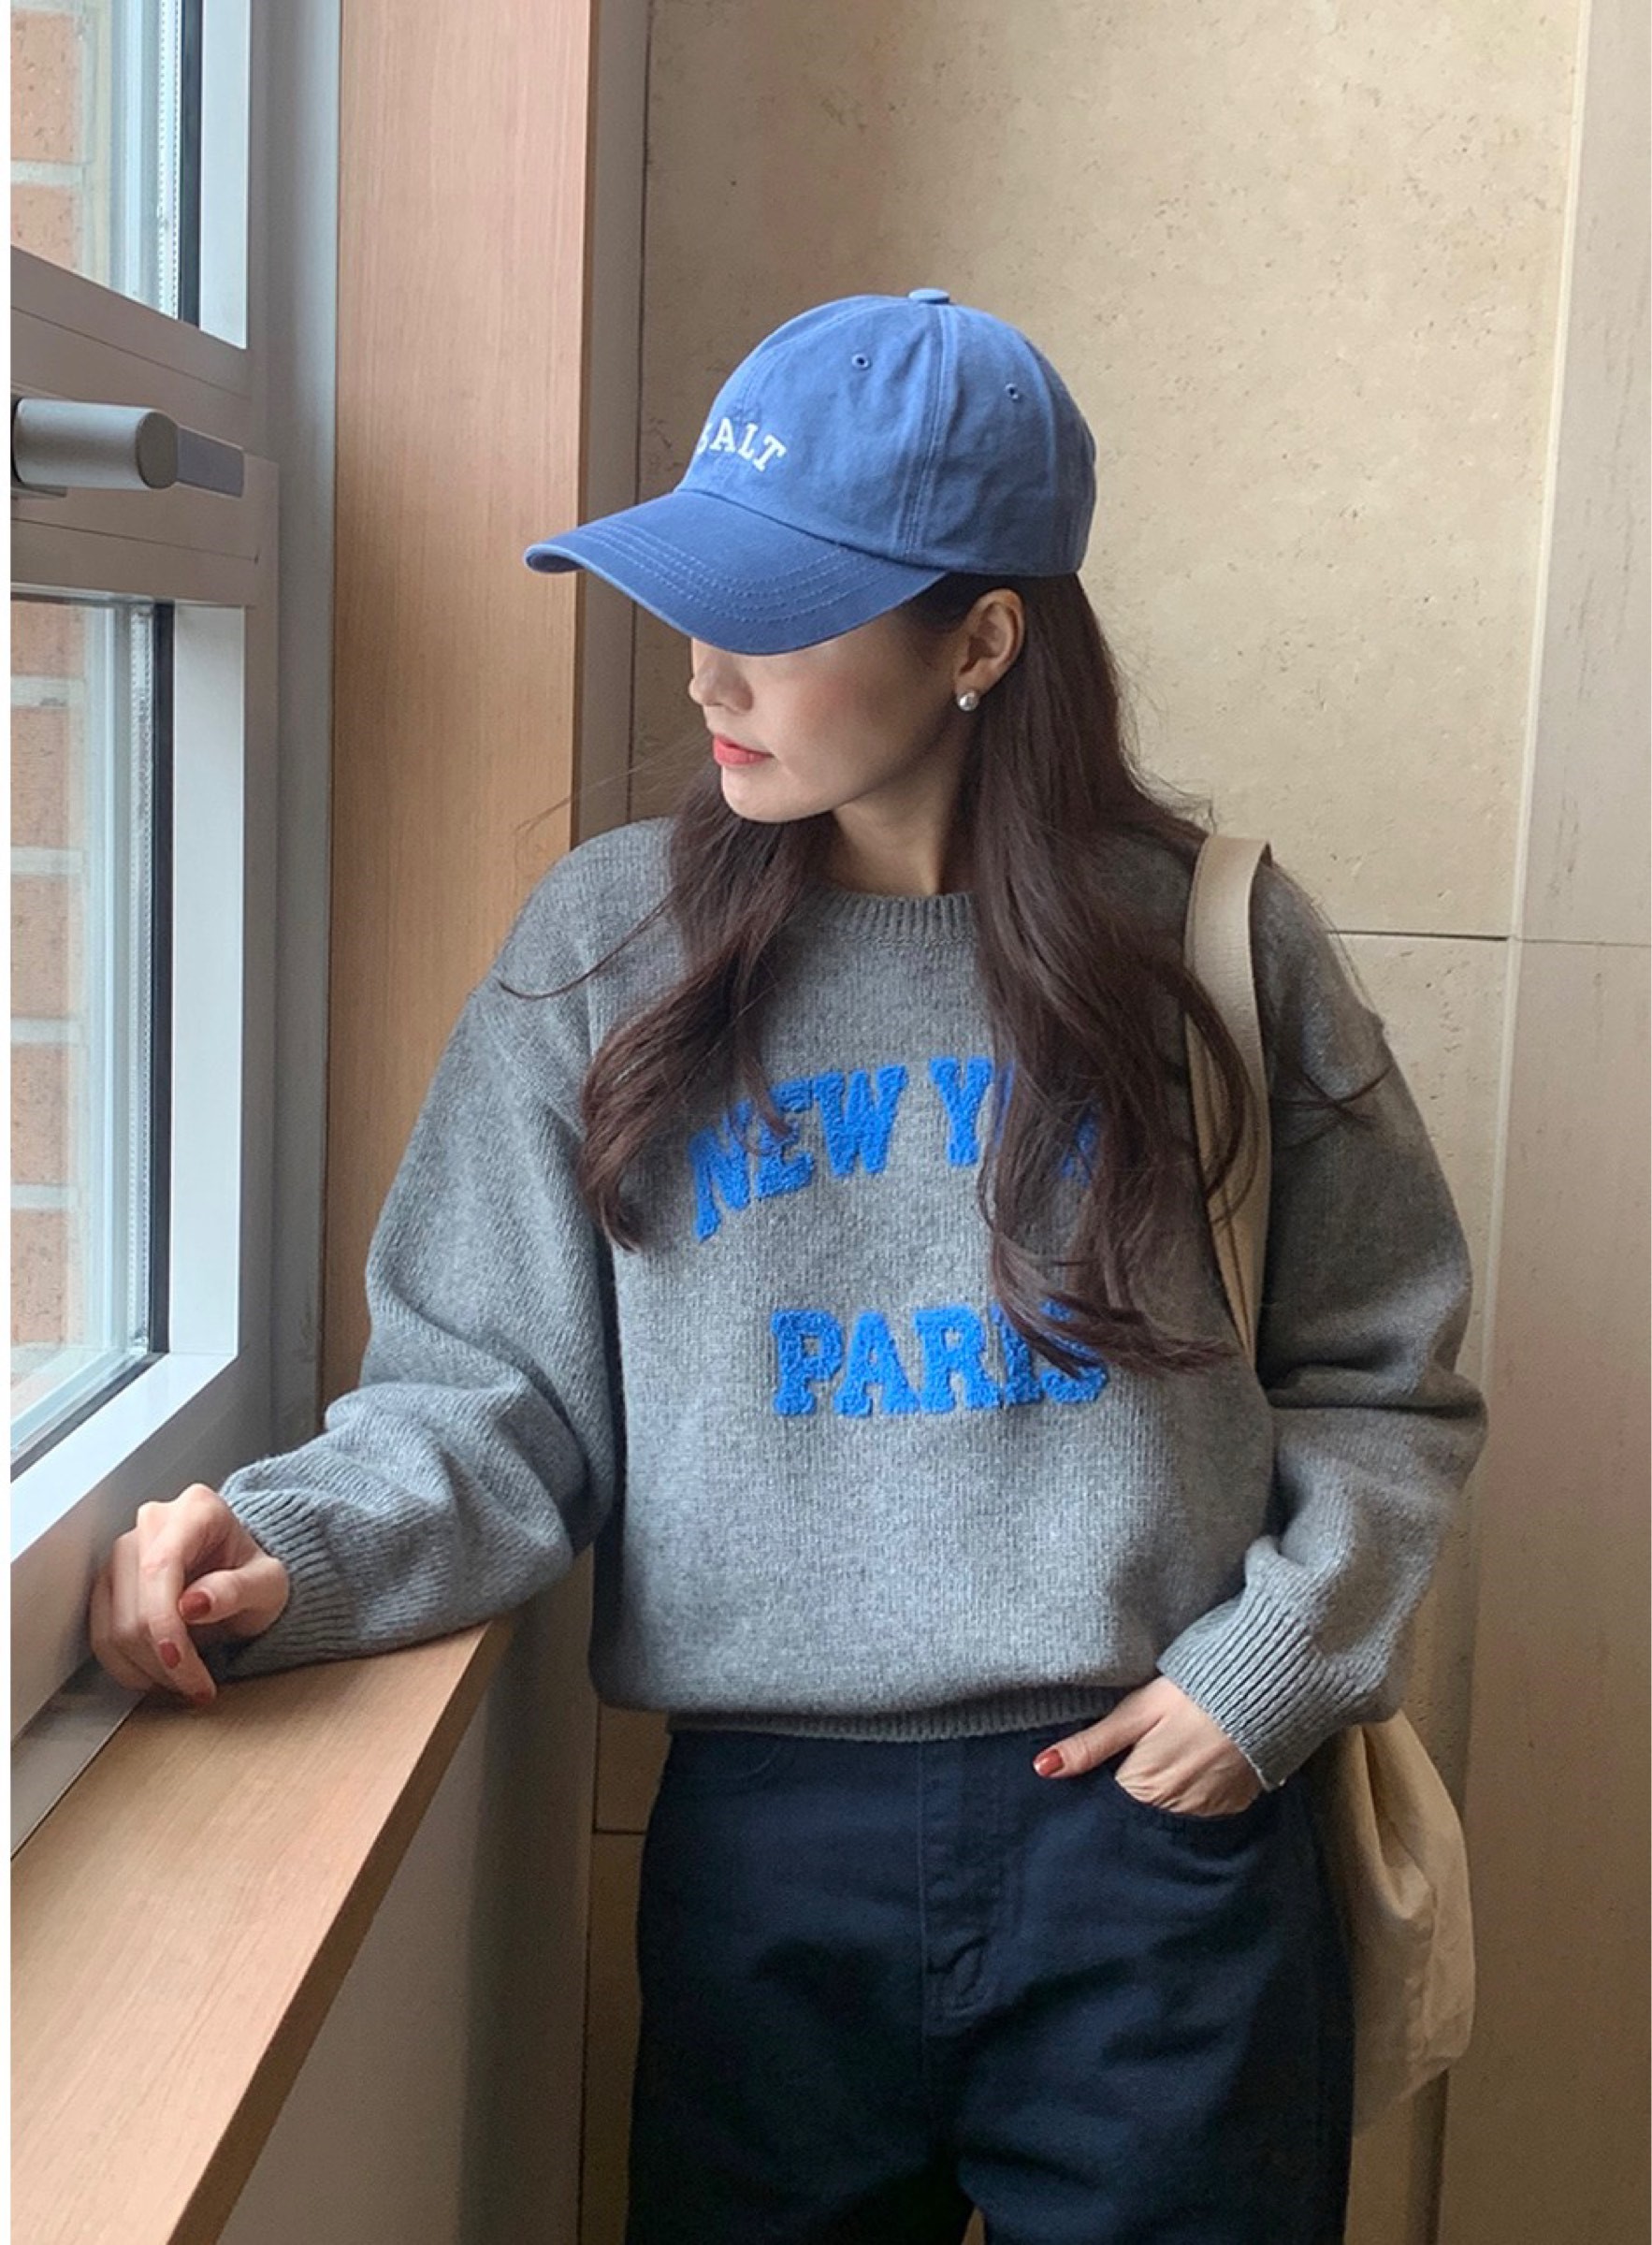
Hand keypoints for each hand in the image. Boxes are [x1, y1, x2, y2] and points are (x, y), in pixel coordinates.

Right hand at [88, 1482, 290, 1709]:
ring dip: (148, 1669)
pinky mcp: (107, 1584)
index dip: (163, 1622)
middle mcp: (152, 1523)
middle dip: (163, 1659)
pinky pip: (102, 1637)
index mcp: (197, 1509)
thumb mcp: (269, 1584)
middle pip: (135, 1606)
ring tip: (185, 1682)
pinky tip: (161, 1676)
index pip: (161, 1567)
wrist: (241, 1576)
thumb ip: (238, 1590)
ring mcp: (122, 1552)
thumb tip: (192, 1605)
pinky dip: (130, 1668)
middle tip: (198, 1685)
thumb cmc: (255, 1576)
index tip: (180, 1663)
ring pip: (113, 1628)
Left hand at [1032, 1675, 1263, 1815]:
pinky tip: (1197, 1761)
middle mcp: (1178, 1809)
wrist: (1265, 1685)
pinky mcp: (1238, 1802)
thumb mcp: (1136, 1711)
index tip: (1105, 1765)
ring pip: (1173, 1811)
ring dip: (1166, 1792)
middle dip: (1133, 1791)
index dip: (1102, 1783)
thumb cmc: (1194, 1691)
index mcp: (1146, 1787)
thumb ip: (1091, 1745)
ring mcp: (1212, 1809)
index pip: (1109, 1803)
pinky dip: (1197, 1791)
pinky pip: (1206, 1808)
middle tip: (1141, 1752)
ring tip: (1172, 1753)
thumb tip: (1042, 1770)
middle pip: (1141, 1809)